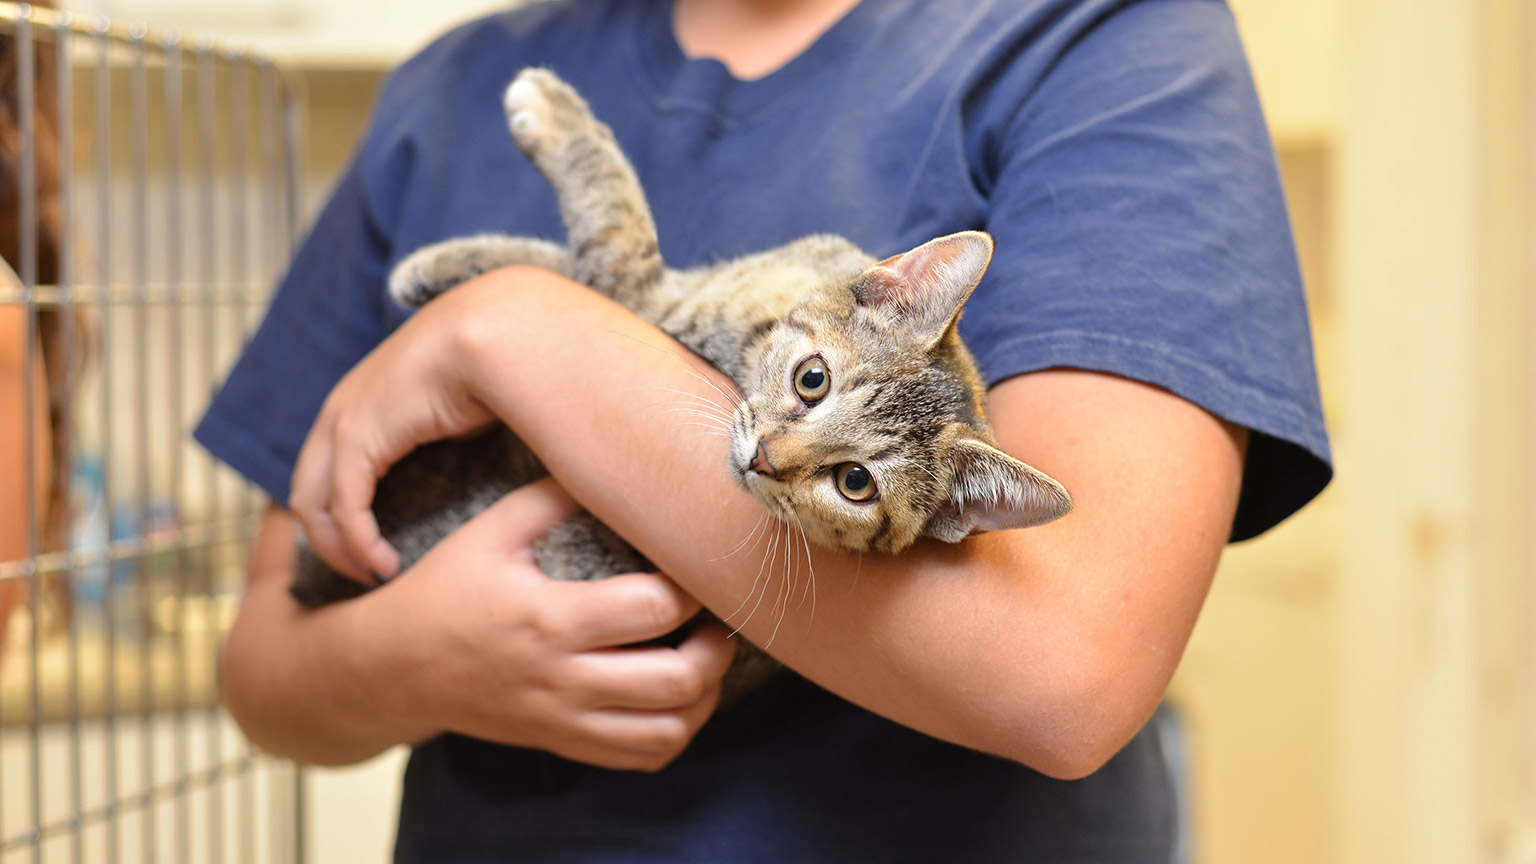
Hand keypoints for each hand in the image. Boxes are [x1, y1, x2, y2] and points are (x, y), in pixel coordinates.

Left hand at [290, 279, 504, 581]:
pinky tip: (385, 565)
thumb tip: (477, 456)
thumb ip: (452, 434)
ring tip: (373, 576)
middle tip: (363, 574)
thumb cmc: (495, 365)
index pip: (328, 468)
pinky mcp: (356, 437)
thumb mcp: (464, 405)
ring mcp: (342, 420)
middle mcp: (341, 409)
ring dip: (338, 550)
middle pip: (307, 491)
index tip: (374, 548)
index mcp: (363, 400)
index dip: (343, 515)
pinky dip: (359, 543)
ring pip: (313, 505)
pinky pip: (344, 508)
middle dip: (328, 541)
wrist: (496, 334)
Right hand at [359, 478, 735, 770]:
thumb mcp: (489, 530)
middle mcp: (561, 677)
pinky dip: (677, 731)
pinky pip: (642, 759)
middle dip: (716, 647)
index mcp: (548, 617)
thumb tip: (615, 460)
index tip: (695, 565)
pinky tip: (676, 695)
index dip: (693, 586)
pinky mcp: (562, 742)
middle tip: (717, 616)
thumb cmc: (443, 589)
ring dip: (705, 696)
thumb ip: (553, 495)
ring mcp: (563, 719)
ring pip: (669, 731)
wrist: (389, 669)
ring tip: (704, 656)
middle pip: (678, 680)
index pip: (654, 609)